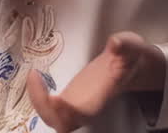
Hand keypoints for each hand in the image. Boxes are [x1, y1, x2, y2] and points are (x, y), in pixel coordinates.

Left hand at [26, 31, 163, 132]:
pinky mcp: (68, 98)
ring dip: (38, 102)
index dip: (68, 112)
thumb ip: (126, 45)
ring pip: (52, 118)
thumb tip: (115, 43)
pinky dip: (38, 96)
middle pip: (62, 124)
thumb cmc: (131, 58)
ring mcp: (76, 105)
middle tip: (36, 80)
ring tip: (33, 76)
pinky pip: (48, 107)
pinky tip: (35, 76)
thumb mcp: (133, 47)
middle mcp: (88, 107)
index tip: (55, 99)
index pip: (84, 114)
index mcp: (103, 97)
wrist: (130, 64)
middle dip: (45, 108)